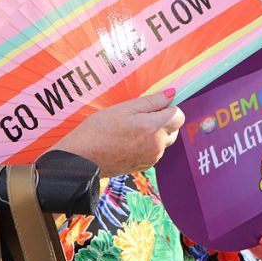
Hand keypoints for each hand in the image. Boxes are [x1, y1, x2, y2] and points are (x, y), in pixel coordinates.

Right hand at [54, 89, 184, 177]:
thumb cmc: (99, 129)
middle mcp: (157, 146)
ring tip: (130, 128)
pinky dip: (147, 144)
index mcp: (153, 128)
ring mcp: (152, 158)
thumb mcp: (124, 108)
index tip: (153, 104)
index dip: (167, 107)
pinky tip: (128, 140)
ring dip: (155, 132)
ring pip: (164, 140)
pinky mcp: (144, 166)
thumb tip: (172, 94)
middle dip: (163, 120)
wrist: (83, 158)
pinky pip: (154, 151)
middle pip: (173, 128)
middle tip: (139, 116)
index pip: (178, 115)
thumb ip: (151, 101)